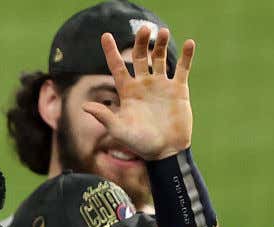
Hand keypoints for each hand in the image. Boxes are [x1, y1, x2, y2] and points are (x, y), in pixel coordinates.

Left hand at [84, 24, 195, 160]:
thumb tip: (84, 106)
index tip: (105, 35)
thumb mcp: (118, 130)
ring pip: (161, 58)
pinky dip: (186, 56)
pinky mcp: (178, 89)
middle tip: (144, 29)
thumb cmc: (139, 143)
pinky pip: (182, 68)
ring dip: (161, 45)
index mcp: (127, 91)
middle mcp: (143, 85)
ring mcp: (161, 85)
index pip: (117, 67)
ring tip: (163, 32)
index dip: (111, 51)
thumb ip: (104, 116)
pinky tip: (189, 43)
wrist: (164, 151)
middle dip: (141, 42)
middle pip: (141, 57)